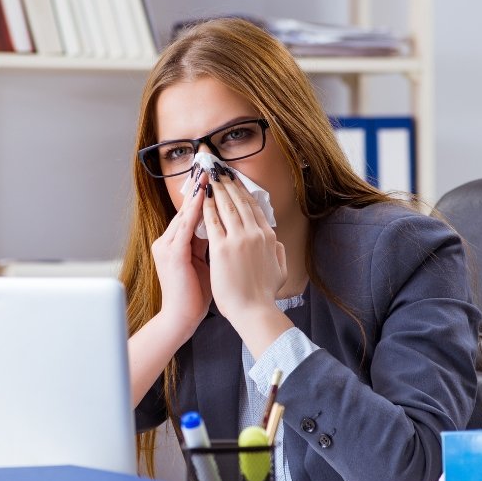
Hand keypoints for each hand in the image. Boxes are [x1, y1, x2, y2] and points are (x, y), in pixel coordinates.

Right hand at [149, 171, 211, 341]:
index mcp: (175, 243)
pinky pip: (186, 227)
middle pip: (187, 208)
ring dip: (198, 193)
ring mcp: (167, 246)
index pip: (191, 213)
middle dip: (200, 187)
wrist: (181, 318)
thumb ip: (208, 244)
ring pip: (185, 213)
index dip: (203, 194)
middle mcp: (167, 240)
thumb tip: (223, 227)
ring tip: (208, 174)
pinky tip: (205, 197)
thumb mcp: (203, 263)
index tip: (214, 176)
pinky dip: (196, 211)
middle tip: (210, 165)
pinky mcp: (172, 253)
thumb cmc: (194, 295)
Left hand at [202, 163, 289, 338]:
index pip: (254, 208)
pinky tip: (201, 197)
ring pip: (227, 206)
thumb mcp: (280, 270)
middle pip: (240, 201)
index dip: (243, 192)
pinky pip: (212, 221)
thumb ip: (278, 253)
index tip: (235, 180)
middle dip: (228, 183)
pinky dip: (207, 207)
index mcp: (269, 238)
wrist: (254, 312)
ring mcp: (239, 240)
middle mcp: (256, 234)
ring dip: (217, 189)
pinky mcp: (222, 249)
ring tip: (209, 176)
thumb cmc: (265, 295)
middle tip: (219, 168)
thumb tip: (277, 243)